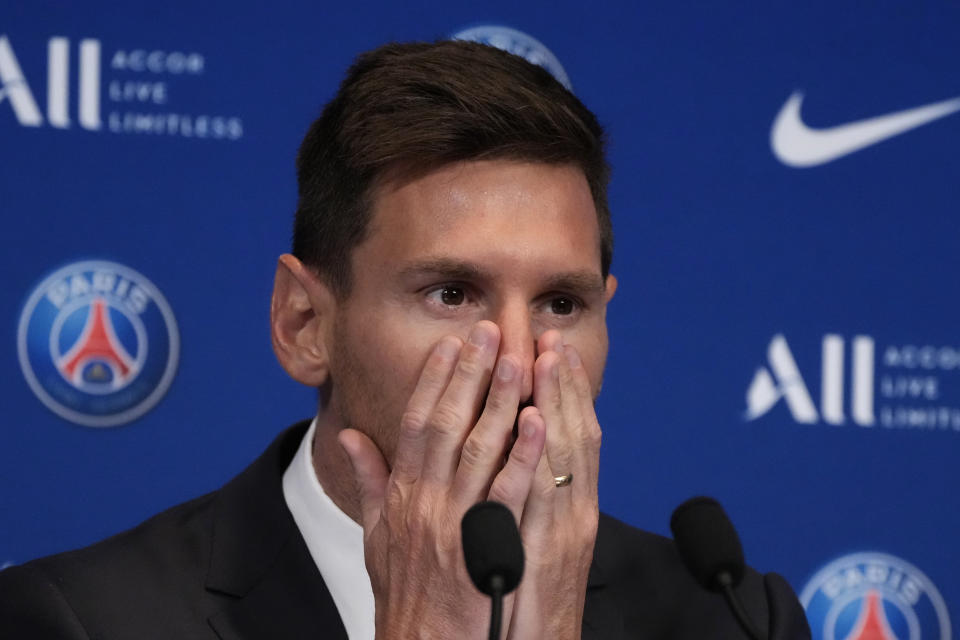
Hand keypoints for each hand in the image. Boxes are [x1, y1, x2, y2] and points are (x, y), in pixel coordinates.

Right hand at [338, 321, 545, 638]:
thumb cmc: (405, 597)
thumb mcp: (374, 538)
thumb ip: (369, 483)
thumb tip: (351, 437)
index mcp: (402, 495)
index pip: (416, 422)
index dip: (435, 378)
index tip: (452, 343)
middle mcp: (424, 502)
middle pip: (448, 423)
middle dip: (471, 373)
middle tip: (491, 330)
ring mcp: (453, 525)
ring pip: (479, 449)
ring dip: (500, 400)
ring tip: (519, 358)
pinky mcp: (483, 550)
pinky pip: (507, 495)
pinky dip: (524, 456)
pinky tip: (540, 421)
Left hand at [506, 331, 600, 639]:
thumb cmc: (520, 600)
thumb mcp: (517, 543)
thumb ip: (512, 495)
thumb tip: (503, 458)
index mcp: (561, 504)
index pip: (562, 433)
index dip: (558, 389)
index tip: (546, 347)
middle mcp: (570, 509)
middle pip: (570, 432)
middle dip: (561, 381)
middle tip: (549, 333)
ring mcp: (564, 526)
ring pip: (566, 451)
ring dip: (559, 400)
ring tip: (548, 354)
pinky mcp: (555, 551)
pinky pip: (549, 493)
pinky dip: (544, 456)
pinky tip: (539, 420)